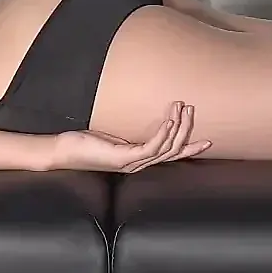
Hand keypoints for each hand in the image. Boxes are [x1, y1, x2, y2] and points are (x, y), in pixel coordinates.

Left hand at [49, 102, 209, 172]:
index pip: (171, 156)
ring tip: (183, 107)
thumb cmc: (85, 144)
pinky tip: (169, 121)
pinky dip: (163, 134)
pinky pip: (150, 147)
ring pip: (166, 148)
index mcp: (139, 160)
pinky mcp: (124, 158)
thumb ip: (130, 136)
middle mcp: (139, 164)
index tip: (208, 141)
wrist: (63, 152)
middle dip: (187, 130)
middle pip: (173, 151)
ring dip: (177, 126)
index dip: (190, 149)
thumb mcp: (113, 137)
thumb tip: (139, 124)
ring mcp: (132, 163)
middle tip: (192, 110)